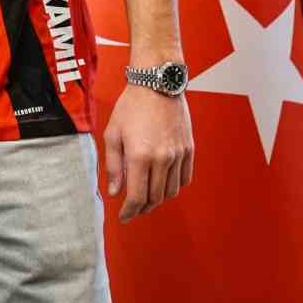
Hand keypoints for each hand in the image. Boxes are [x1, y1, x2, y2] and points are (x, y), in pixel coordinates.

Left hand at [102, 85, 193, 221]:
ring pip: (171, 191)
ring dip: (159, 199)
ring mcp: (178, 155)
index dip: (130, 211)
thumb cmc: (131, 106)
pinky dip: (174, 187)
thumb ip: (114, 166)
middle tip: (133, 210)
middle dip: (142, 208)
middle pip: (155, 197)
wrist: (157, 86)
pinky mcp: (189, 150)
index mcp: (140, 156)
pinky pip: (184, 178)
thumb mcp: (112, 134)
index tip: (124, 217)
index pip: (137, 196)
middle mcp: (162, 159)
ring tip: (147, 198)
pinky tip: (164, 185)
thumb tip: (115, 191)